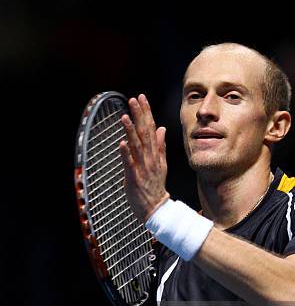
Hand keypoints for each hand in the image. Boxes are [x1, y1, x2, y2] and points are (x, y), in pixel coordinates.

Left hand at [119, 94, 169, 222]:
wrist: (156, 207)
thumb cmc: (155, 185)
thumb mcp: (160, 163)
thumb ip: (160, 145)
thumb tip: (161, 128)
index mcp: (155, 154)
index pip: (151, 128)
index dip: (146, 112)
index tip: (141, 98)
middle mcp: (150, 158)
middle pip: (145, 133)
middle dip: (139, 116)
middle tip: (134, 99)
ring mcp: (142, 168)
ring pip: (137, 146)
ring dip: (131, 131)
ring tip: (125, 117)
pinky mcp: (134, 178)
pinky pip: (130, 164)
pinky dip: (126, 154)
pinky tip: (122, 143)